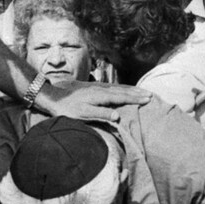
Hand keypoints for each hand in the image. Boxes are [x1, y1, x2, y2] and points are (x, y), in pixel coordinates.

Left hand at [35, 80, 152, 122]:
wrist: (53, 95)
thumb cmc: (67, 108)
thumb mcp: (82, 114)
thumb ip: (100, 114)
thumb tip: (118, 117)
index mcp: (101, 96)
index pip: (122, 97)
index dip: (136, 98)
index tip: (148, 99)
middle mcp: (102, 89)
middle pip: (123, 90)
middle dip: (137, 93)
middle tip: (150, 94)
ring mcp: (98, 86)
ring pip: (119, 87)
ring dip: (131, 89)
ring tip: (142, 91)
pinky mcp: (95, 86)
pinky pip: (113, 86)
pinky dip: (123, 88)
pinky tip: (125, 89)